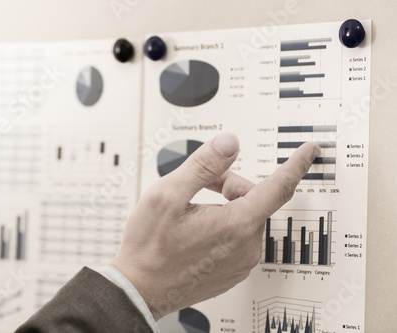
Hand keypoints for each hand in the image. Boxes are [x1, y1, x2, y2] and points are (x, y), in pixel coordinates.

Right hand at [111, 133, 319, 320]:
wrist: (139, 289)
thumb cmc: (150, 246)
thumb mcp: (168, 194)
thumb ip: (203, 164)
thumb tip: (229, 144)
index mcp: (237, 224)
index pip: (279, 187)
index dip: (295, 164)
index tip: (309, 152)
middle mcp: (246, 247)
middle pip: (253, 200)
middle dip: (230, 185)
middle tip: (199, 186)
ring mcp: (240, 263)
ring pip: (245, 219)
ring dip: (225, 207)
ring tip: (192, 212)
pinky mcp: (232, 272)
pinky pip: (239, 239)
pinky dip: (223, 226)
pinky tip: (196, 232)